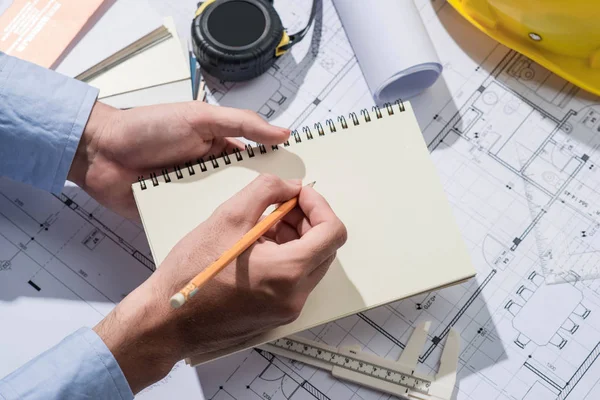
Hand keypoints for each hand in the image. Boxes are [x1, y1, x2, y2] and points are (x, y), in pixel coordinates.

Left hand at [68, 101, 289, 219]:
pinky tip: (230, 244)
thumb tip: (283, 132)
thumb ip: (241, 123)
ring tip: (268, 239)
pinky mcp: (177, 214)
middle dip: (264, 204)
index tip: (304, 187)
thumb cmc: (148, 127)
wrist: (100, 152)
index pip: (257, 163)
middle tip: (294, 222)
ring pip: (225, 212)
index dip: (279, 174)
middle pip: (244, 192)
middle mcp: (211, 174)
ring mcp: (194, 196)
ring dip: (239, 220)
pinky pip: (198, 224)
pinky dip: (210, 232)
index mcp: (221, 149)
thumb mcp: (200, 117)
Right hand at [93, 175, 346, 392]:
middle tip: (279, 206)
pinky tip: (257, 246)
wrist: (168, 319)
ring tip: (262, 225)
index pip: (333, 232)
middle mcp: (295, 295)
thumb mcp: (229, 216)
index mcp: (288, 272)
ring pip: (310, 263)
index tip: (298, 194)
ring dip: (296, 238)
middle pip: (325, 247)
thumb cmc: (192, 271)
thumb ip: (267, 191)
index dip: (319, 205)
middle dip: (307, 220)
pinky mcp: (276, 314)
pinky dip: (285, 257)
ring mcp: (287, 308)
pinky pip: (295, 279)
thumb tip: (291, 186)